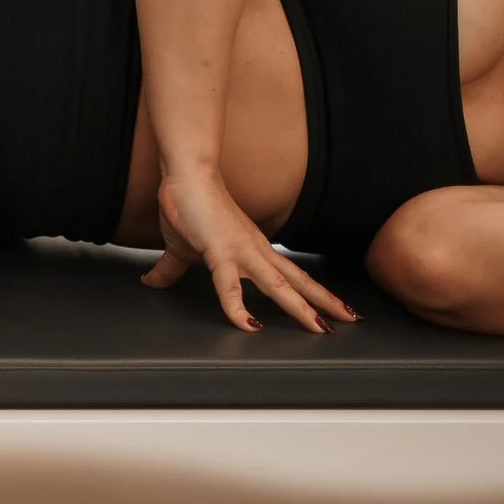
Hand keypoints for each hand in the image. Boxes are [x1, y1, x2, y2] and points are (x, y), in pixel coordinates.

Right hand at [142, 173, 357, 333]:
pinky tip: (249, 326)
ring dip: (303, 307)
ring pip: (279, 285)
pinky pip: (230, 286)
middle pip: (298, 280)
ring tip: (322, 327)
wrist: (185, 176)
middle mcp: (257, 250)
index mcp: (254, 249)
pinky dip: (239, 308)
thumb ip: (172, 268)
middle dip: (324, 302)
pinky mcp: (220, 251)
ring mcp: (242, 250)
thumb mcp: (181, 247)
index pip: (290, 274)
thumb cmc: (187, 206)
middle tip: (351, 320)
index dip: (311, 292)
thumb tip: (152, 281)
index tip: (329, 309)